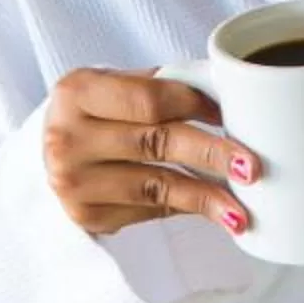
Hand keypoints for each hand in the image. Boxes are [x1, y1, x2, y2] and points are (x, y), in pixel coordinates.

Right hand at [42, 69, 256, 240]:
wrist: (51, 151)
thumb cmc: (96, 113)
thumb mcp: (115, 86)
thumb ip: (162, 86)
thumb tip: (232, 98)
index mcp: (77, 92)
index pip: (150, 99)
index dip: (196, 105)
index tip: (229, 113)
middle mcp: (69, 138)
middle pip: (158, 143)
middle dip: (211, 154)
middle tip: (251, 166)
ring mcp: (75, 182)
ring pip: (157, 186)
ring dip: (206, 198)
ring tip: (241, 210)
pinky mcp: (87, 216)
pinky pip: (150, 210)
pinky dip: (186, 208)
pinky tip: (212, 211)